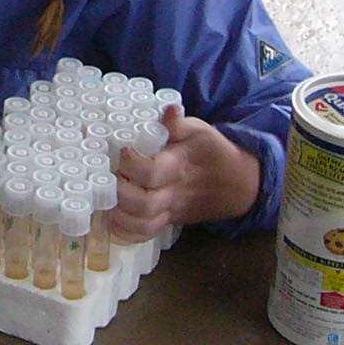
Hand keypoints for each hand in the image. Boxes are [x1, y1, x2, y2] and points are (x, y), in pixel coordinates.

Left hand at [108, 107, 260, 240]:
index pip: (153, 173)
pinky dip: (127, 233)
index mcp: (179, 167)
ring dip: (120, 216)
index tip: (124, 150)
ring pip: (144, 224)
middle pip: (144, 204)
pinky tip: (112, 219)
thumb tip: (169, 109)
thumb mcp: (199, 130)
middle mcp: (174, 193)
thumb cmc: (212, 151)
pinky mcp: (168, 221)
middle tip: (109, 176)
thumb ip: (179, 123)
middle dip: (120, 192)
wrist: (237, 183)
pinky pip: (147, 235)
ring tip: (106, 198)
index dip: (132, 164)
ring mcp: (171, 211)